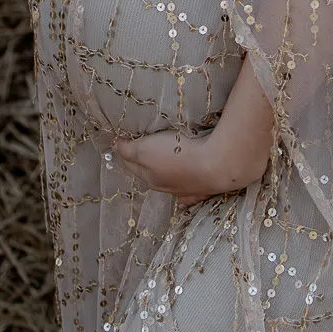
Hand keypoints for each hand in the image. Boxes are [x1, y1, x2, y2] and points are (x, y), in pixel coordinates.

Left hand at [114, 59, 275, 206]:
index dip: (125, 152)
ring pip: (172, 184)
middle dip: (145, 164)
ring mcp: (188, 190)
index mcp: (150, 178)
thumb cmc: (178, 154)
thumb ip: (128, 150)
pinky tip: (190, 186)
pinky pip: (193, 191)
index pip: (131, 164)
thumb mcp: (145, 149)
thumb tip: (115, 147)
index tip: (122, 140)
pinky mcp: (206, 188)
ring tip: (168, 164)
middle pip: (151, 174)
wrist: (217, 165)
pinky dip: (188, 189)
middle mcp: (167, 188)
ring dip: (168, 176)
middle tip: (144, 148)